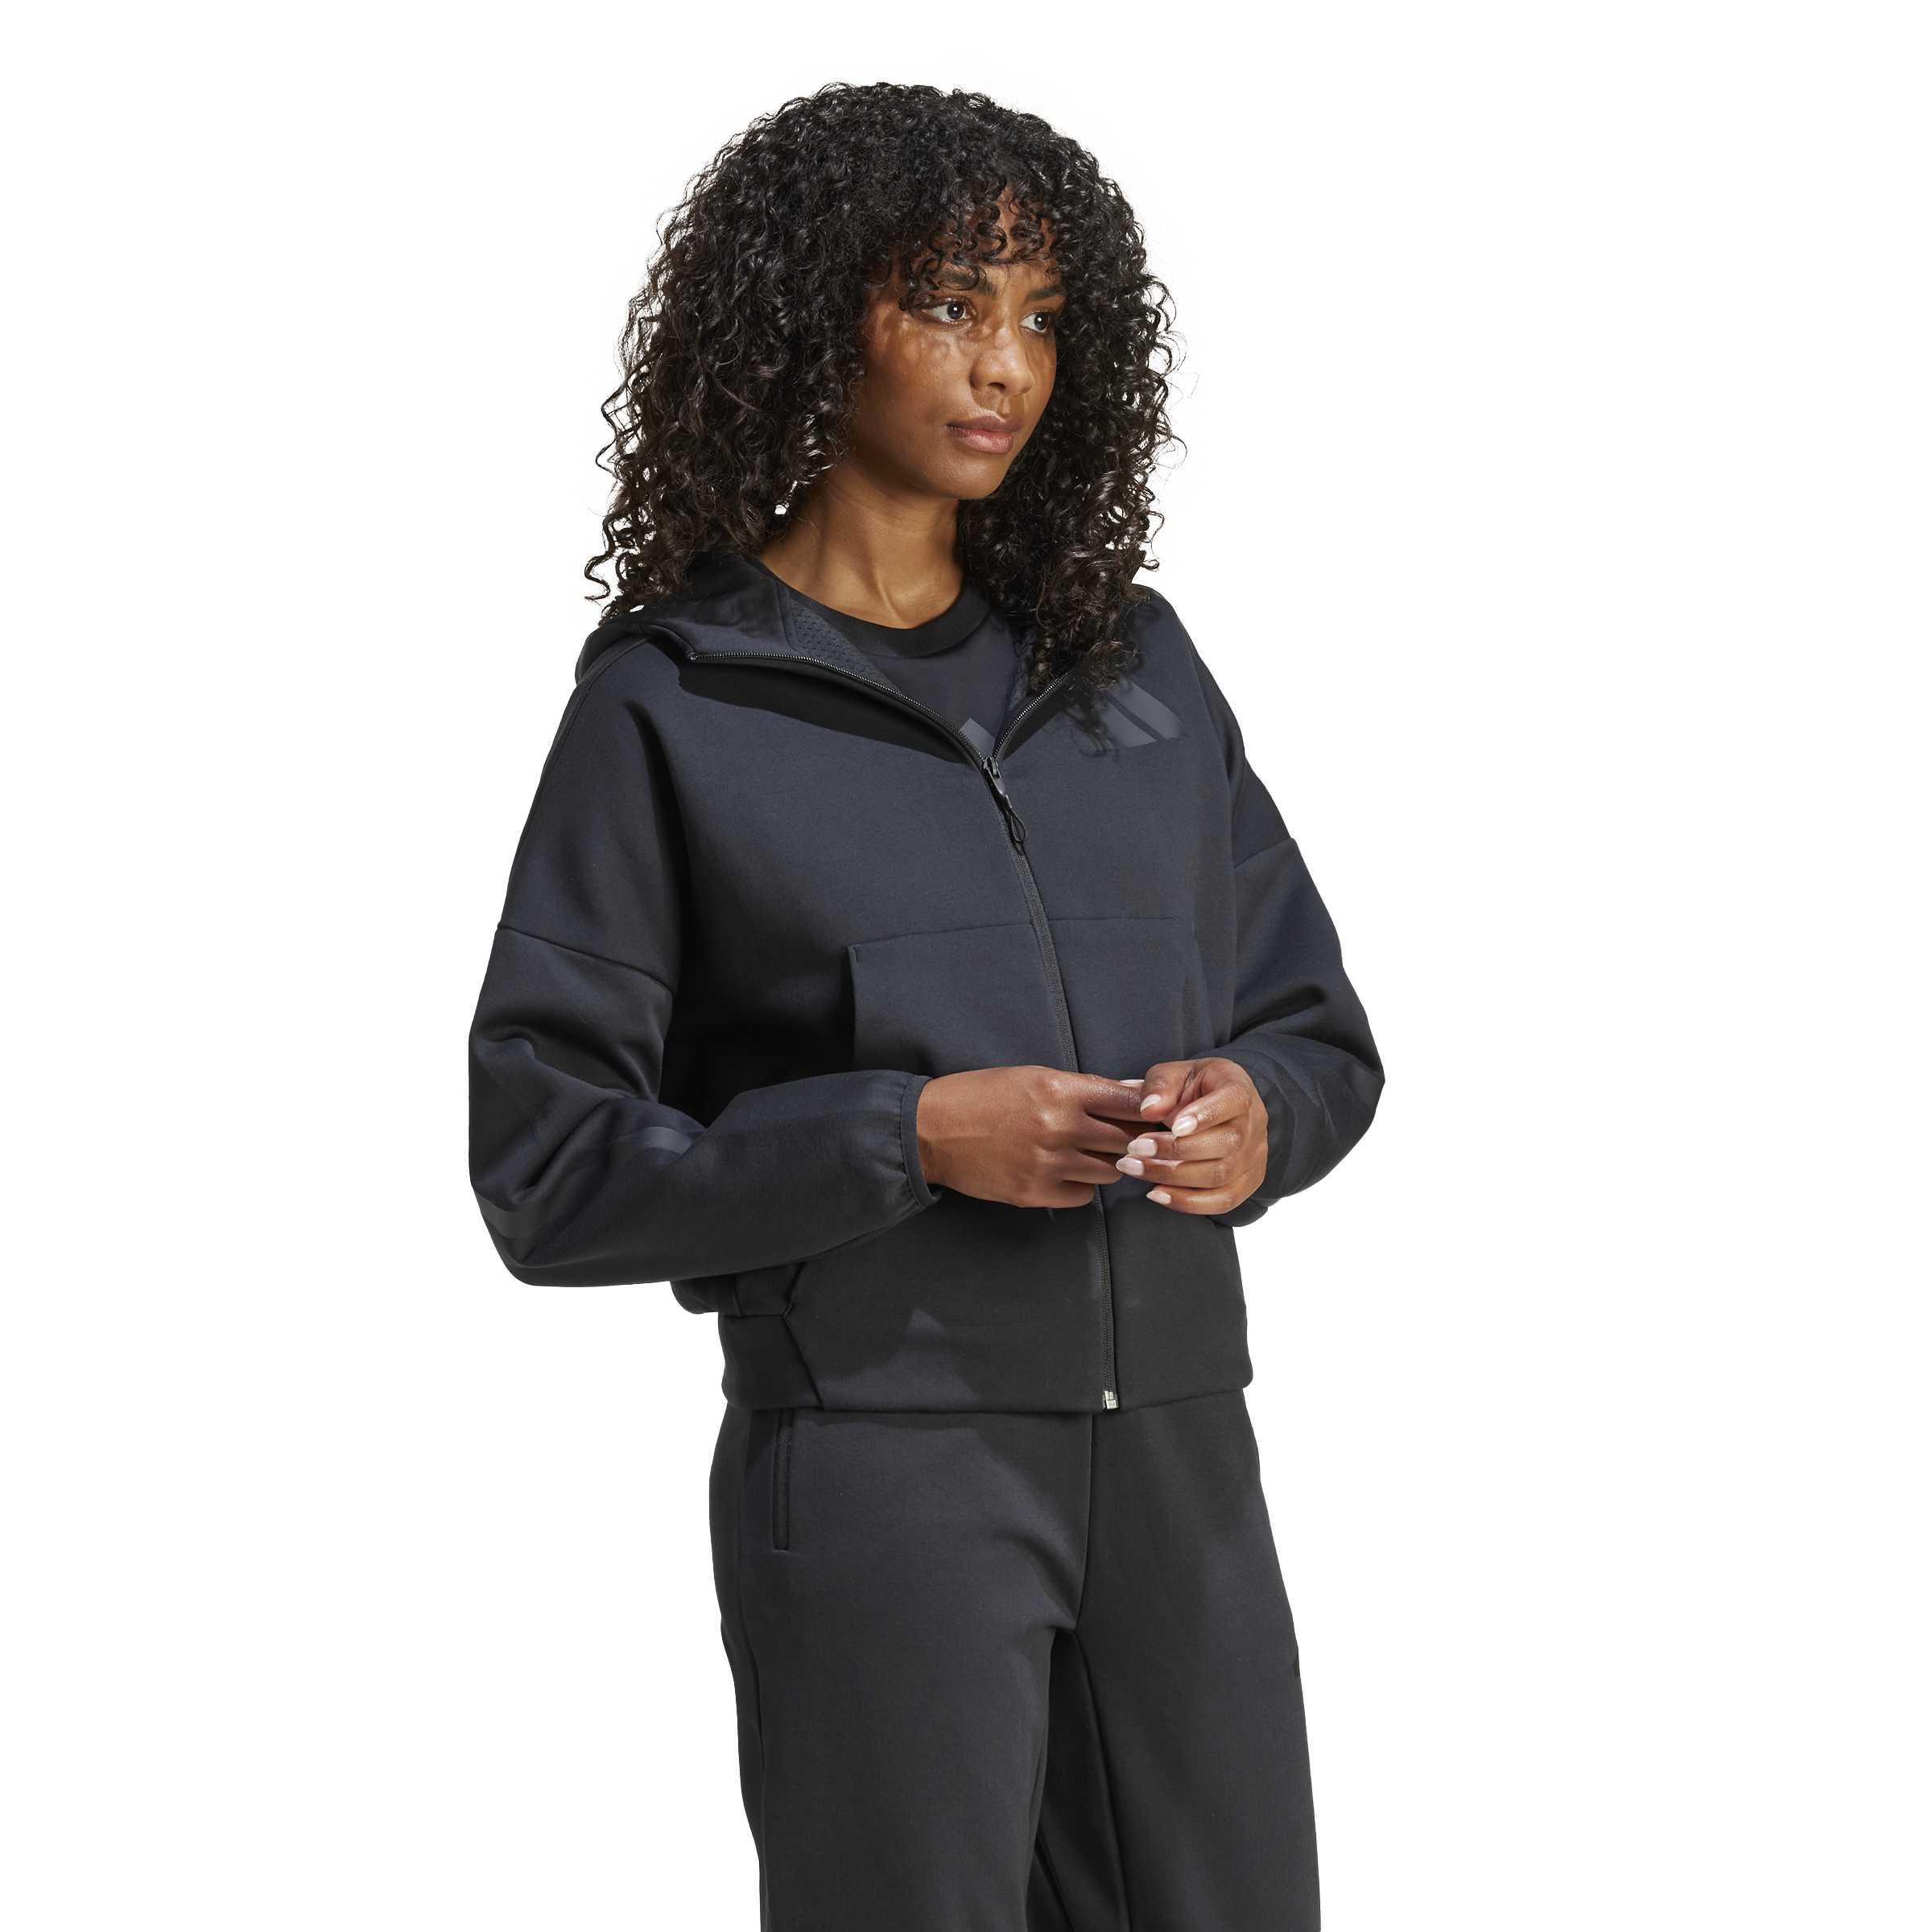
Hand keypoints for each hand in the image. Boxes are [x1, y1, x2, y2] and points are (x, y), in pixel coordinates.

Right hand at [915, 1066, 1152, 1208]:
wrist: (931, 1130)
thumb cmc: (982, 1095)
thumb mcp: (1033, 1077)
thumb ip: (1083, 1088)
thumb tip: (1132, 1095)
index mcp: (1059, 1090)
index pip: (1128, 1103)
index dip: (1149, 1111)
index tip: (1158, 1116)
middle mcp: (1058, 1127)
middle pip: (1125, 1140)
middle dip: (1132, 1139)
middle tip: (1133, 1139)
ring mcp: (1046, 1164)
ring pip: (1109, 1171)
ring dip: (1106, 1162)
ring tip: (1091, 1153)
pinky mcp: (1034, 1193)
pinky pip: (1082, 1196)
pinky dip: (1081, 1185)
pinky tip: (1066, 1172)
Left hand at [1112, 1058, 1267, 1214]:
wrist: (1209, 1108)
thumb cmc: (1190, 1088)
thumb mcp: (1172, 1074)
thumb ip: (1160, 1085)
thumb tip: (1149, 1110)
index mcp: (1238, 1086)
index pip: (1234, 1100)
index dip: (1206, 1116)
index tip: (1174, 1127)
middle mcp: (1255, 1121)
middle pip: (1227, 1143)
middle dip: (1176, 1150)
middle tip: (1135, 1148)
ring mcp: (1254, 1155)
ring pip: (1222, 1175)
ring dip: (1173, 1177)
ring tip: (1136, 1168)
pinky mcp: (1248, 1181)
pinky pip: (1223, 1201)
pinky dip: (1187, 1202)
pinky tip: (1156, 1193)